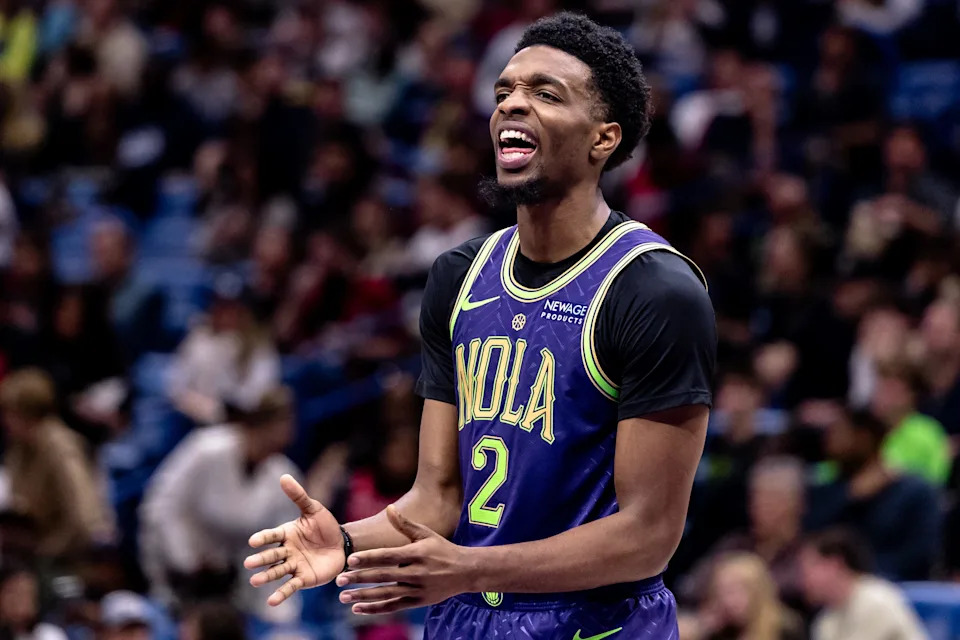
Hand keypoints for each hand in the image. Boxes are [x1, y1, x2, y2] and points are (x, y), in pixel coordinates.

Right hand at [245, 474, 344, 605]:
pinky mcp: (303, 578)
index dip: (263, 538)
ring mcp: (294, 565)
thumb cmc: (325, 526)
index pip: (272, 535)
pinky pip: (291, 586)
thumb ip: (298, 496)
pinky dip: (281, 594)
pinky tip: (271, 601)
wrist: (342, 544)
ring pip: (278, 571)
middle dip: (261, 559)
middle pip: (272, 555)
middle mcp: (287, 551)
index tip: (253, 542)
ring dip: (266, 576)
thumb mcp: (313, 509)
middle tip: (248, 563)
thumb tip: (284, 476)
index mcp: (286, 533)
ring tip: (255, 581)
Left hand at [334, 505, 475, 614]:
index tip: (350, 560)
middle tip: (339, 580)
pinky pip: (393, 607)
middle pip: (384, 576)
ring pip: (386, 594)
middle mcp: (417, 573)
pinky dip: (375, 609)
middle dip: (360, 578)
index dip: (369, 558)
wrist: (466, 571)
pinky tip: (358, 608)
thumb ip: (405, 524)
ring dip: (363, 596)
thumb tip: (388, 508)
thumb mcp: (426, 534)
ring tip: (343, 597)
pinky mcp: (418, 602)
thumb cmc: (442, 549)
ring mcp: (418, 590)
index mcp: (417, 554)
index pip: (388, 556)